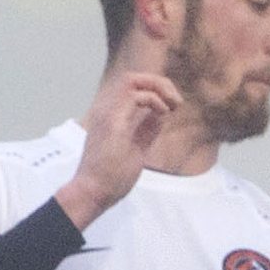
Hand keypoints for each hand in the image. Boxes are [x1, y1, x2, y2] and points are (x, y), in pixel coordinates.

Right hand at [56, 72, 182, 228]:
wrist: (93, 192)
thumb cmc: (112, 176)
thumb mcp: (137, 147)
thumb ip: (147, 128)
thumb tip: (162, 113)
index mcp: (111, 115)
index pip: (133, 87)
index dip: (156, 89)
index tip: (173, 106)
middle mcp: (106, 109)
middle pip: (133, 78)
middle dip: (160, 83)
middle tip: (176, 102)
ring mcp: (106, 113)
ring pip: (132, 80)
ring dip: (158, 87)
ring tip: (173, 104)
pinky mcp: (111, 121)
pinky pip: (134, 95)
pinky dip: (154, 100)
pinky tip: (163, 113)